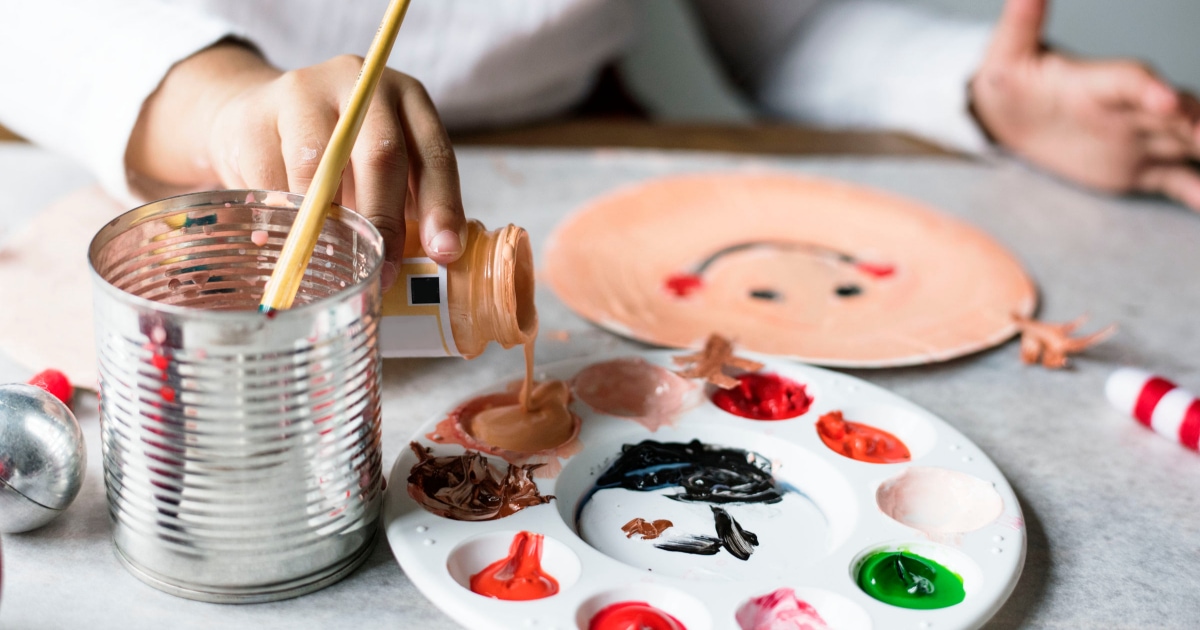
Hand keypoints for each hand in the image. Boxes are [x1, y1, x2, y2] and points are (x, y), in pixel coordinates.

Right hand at [127, 42, 466, 286]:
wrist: (256, 117)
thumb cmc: (336, 156)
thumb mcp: (380, 169)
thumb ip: (404, 205)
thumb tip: (421, 266)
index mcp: (406, 98)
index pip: (433, 154)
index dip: (442, 206)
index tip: (443, 252)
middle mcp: (360, 85)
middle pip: (381, 154)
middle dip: (384, 221)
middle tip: (382, 270)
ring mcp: (304, 93)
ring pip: (319, 167)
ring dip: (327, 223)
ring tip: (330, 261)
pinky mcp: (256, 115)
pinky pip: (272, 179)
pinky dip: (281, 219)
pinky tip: (284, 241)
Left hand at [970, 0, 1199, 210]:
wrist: (1011, 113)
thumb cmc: (1009, 80)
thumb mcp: (1006, 55)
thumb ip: (1020, 25)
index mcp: (1099, 82)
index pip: (1130, 80)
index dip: (1149, 88)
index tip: (1166, 102)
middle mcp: (1131, 108)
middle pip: (1177, 112)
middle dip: (1198, 124)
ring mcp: (1140, 138)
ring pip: (1188, 144)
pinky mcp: (1139, 167)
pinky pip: (1177, 180)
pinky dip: (1198, 192)